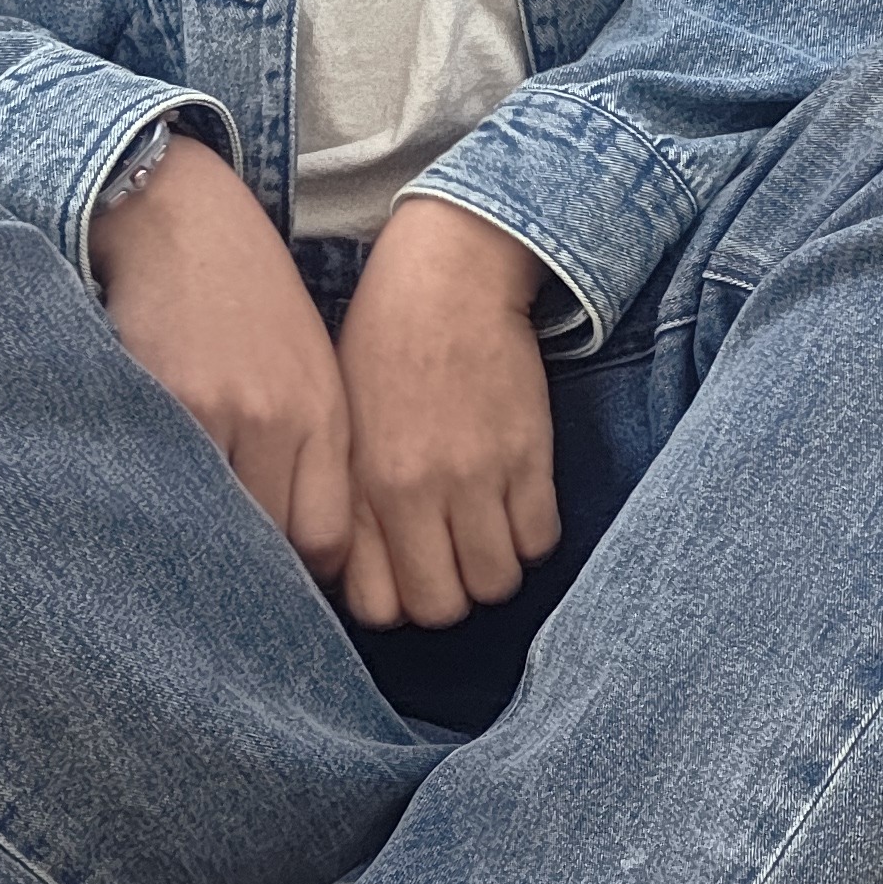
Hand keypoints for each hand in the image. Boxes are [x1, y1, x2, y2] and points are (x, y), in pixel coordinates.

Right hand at [90, 133, 351, 581]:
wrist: (179, 217)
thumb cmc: (244, 302)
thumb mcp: (304, 370)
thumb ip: (309, 454)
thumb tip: (299, 551)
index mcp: (325, 417)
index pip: (326, 540)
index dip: (297, 573)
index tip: (272, 576)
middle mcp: (283, 420)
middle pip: (271, 546)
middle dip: (245, 568)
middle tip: (219, 574)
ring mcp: (222, 412)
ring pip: (214, 523)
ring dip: (193, 538)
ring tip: (174, 538)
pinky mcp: (162, 398)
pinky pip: (160, 482)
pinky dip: (149, 496)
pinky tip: (138, 489)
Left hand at [338, 198, 561, 628]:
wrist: (447, 275)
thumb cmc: (383, 344)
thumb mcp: (341, 425)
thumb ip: (347, 502)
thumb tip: (361, 574)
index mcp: (359, 485)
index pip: (378, 606)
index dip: (395, 600)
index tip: (404, 573)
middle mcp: (414, 490)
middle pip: (443, 608)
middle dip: (448, 593)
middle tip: (449, 559)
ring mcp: (476, 475)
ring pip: (498, 583)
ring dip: (493, 568)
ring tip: (485, 533)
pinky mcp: (529, 455)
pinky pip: (541, 540)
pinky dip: (531, 537)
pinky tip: (515, 507)